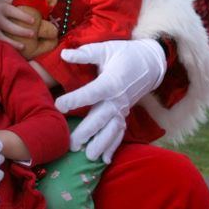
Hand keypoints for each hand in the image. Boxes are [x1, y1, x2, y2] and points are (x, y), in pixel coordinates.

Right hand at [0, 0, 34, 49]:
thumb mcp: (2, 0)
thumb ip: (13, 1)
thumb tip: (29, 1)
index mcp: (2, 8)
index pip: (14, 12)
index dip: (24, 17)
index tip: (33, 21)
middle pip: (9, 27)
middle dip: (21, 31)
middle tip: (32, 34)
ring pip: (2, 37)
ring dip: (13, 43)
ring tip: (23, 47)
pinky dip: (4, 46)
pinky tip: (12, 50)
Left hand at [53, 38, 165, 163]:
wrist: (150, 63)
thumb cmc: (124, 54)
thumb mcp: (105, 48)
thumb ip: (85, 53)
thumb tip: (64, 54)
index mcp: (111, 82)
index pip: (91, 93)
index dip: (75, 99)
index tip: (59, 105)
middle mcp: (117, 99)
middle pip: (101, 117)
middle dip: (87, 132)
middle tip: (72, 144)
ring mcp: (123, 108)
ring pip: (111, 129)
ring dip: (101, 143)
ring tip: (89, 156)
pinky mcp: (125, 114)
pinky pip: (119, 132)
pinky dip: (113, 146)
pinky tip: (104, 159)